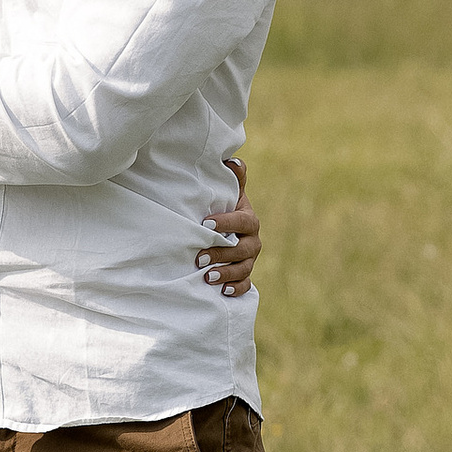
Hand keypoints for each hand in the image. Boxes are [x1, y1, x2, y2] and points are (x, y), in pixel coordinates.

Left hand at [198, 149, 259, 296]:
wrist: (223, 232)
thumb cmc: (222, 209)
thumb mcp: (227, 193)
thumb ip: (233, 178)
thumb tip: (232, 160)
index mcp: (249, 220)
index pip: (243, 221)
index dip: (227, 223)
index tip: (206, 224)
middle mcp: (252, 241)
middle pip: (243, 249)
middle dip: (222, 254)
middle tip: (200, 258)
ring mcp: (249, 259)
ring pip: (244, 268)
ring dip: (226, 273)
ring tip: (207, 278)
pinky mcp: (244, 275)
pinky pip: (246, 285)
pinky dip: (236, 289)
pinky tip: (223, 291)